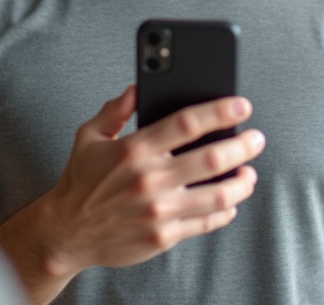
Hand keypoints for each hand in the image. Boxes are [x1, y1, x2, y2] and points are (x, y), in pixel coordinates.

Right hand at [37, 85, 263, 277]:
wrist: (66, 232)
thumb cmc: (80, 181)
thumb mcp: (89, 135)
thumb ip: (115, 109)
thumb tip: (138, 86)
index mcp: (134, 149)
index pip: (187, 123)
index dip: (220, 112)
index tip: (242, 106)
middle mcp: (150, 179)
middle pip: (212, 159)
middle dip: (243, 146)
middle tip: (256, 139)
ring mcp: (159, 211)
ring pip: (218, 196)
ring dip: (242, 182)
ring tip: (249, 172)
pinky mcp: (163, 236)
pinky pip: (206, 223)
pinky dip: (225, 212)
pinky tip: (229, 202)